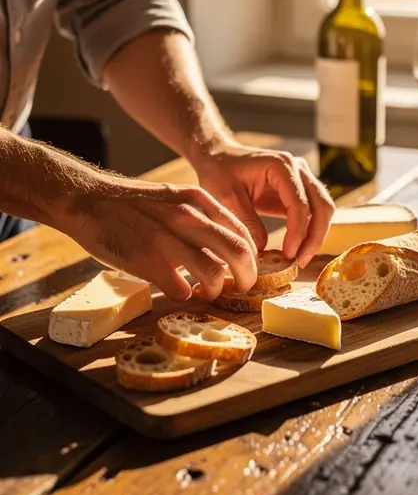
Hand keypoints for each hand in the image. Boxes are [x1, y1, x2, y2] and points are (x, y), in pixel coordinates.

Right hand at [59, 179, 257, 300]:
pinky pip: (182, 290)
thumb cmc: (134, 203)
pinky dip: (185, 295)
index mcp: (198, 201)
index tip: (246, 268)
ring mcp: (168, 241)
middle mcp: (188, 218)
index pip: (243, 232)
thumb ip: (200, 218)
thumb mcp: (174, 198)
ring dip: (215, 290)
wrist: (88, 200)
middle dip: (248, 277)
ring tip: (206, 291)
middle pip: (239, 253)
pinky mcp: (148, 263)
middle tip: (242, 287)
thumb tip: (224, 247)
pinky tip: (179, 290)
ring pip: (214, 275)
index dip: (252, 257)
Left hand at [195, 144, 335, 267]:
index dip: (297, 232)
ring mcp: (301, 178)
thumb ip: (246, 222)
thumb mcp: (226, 197)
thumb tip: (263, 250)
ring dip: (316, 236)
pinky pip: (313, 212)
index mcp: (281, 165)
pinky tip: (296, 249)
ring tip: (299, 259)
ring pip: (323, 209)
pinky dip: (309, 231)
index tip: (287, 255)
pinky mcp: (299, 190)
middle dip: (314, 237)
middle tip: (299, 262)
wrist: (218, 158)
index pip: (300, 203)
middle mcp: (298, 168)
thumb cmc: (219, 172)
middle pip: (322, 205)